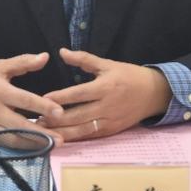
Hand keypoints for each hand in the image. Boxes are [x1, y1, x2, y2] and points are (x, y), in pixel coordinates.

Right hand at [0, 52, 64, 145]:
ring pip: (13, 139)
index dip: (42, 106)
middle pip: (20, 125)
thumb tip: (45, 57)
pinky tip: (35, 148)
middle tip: (61, 139)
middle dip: (41, 134)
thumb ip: (23, 62)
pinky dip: (20, 148)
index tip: (60, 112)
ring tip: (52, 147)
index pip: (24, 99)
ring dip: (33, 144)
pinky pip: (5, 144)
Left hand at [38, 48, 172, 140]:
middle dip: (56, 120)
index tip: (43, 99)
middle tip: (36, 120)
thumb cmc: (129, 76)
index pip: (78, 94)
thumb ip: (84, 59)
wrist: (154, 93)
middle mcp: (107, 106)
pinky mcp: (112, 131)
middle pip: (77, 115)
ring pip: (82, 130)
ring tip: (44, 132)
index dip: (60, 98)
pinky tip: (61, 138)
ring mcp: (110, 121)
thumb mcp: (108, 64)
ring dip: (62, 132)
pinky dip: (75, 138)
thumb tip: (62, 52)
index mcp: (105, 87)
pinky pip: (91, 136)